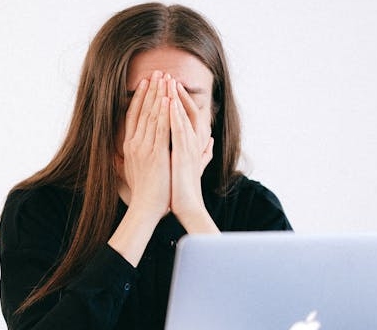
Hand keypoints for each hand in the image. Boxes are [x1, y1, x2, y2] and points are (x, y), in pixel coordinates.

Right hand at [119, 70, 171, 219]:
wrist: (146, 208)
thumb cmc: (143, 192)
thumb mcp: (133, 171)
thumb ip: (130, 158)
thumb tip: (123, 152)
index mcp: (129, 146)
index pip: (133, 115)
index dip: (140, 97)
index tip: (146, 82)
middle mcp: (134, 144)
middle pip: (142, 110)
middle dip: (151, 90)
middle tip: (158, 72)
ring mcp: (144, 148)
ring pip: (151, 115)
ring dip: (158, 95)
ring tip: (164, 78)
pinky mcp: (155, 154)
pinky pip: (160, 128)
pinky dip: (164, 113)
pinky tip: (168, 99)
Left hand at [168, 77, 213, 219]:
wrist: (187, 207)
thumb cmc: (186, 188)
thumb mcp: (193, 165)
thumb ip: (203, 153)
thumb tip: (211, 143)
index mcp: (193, 143)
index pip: (187, 114)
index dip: (178, 99)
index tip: (168, 85)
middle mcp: (194, 142)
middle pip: (185, 110)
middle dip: (175, 92)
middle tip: (166, 75)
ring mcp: (190, 147)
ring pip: (182, 116)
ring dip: (175, 98)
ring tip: (167, 81)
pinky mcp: (183, 154)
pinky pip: (178, 130)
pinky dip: (174, 115)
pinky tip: (168, 102)